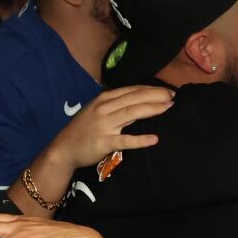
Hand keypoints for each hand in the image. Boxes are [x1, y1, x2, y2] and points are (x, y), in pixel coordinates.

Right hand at [48, 86, 174, 169]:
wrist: (64, 149)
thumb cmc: (83, 129)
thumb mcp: (96, 110)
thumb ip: (114, 104)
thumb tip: (139, 99)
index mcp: (104, 98)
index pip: (131, 90)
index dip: (151, 89)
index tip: (168, 91)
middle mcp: (104, 108)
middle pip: (135, 98)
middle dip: (156, 95)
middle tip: (174, 97)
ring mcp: (104, 125)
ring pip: (132, 113)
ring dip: (152, 109)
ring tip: (168, 108)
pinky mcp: (104, 142)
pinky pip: (125, 140)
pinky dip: (140, 139)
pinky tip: (154, 139)